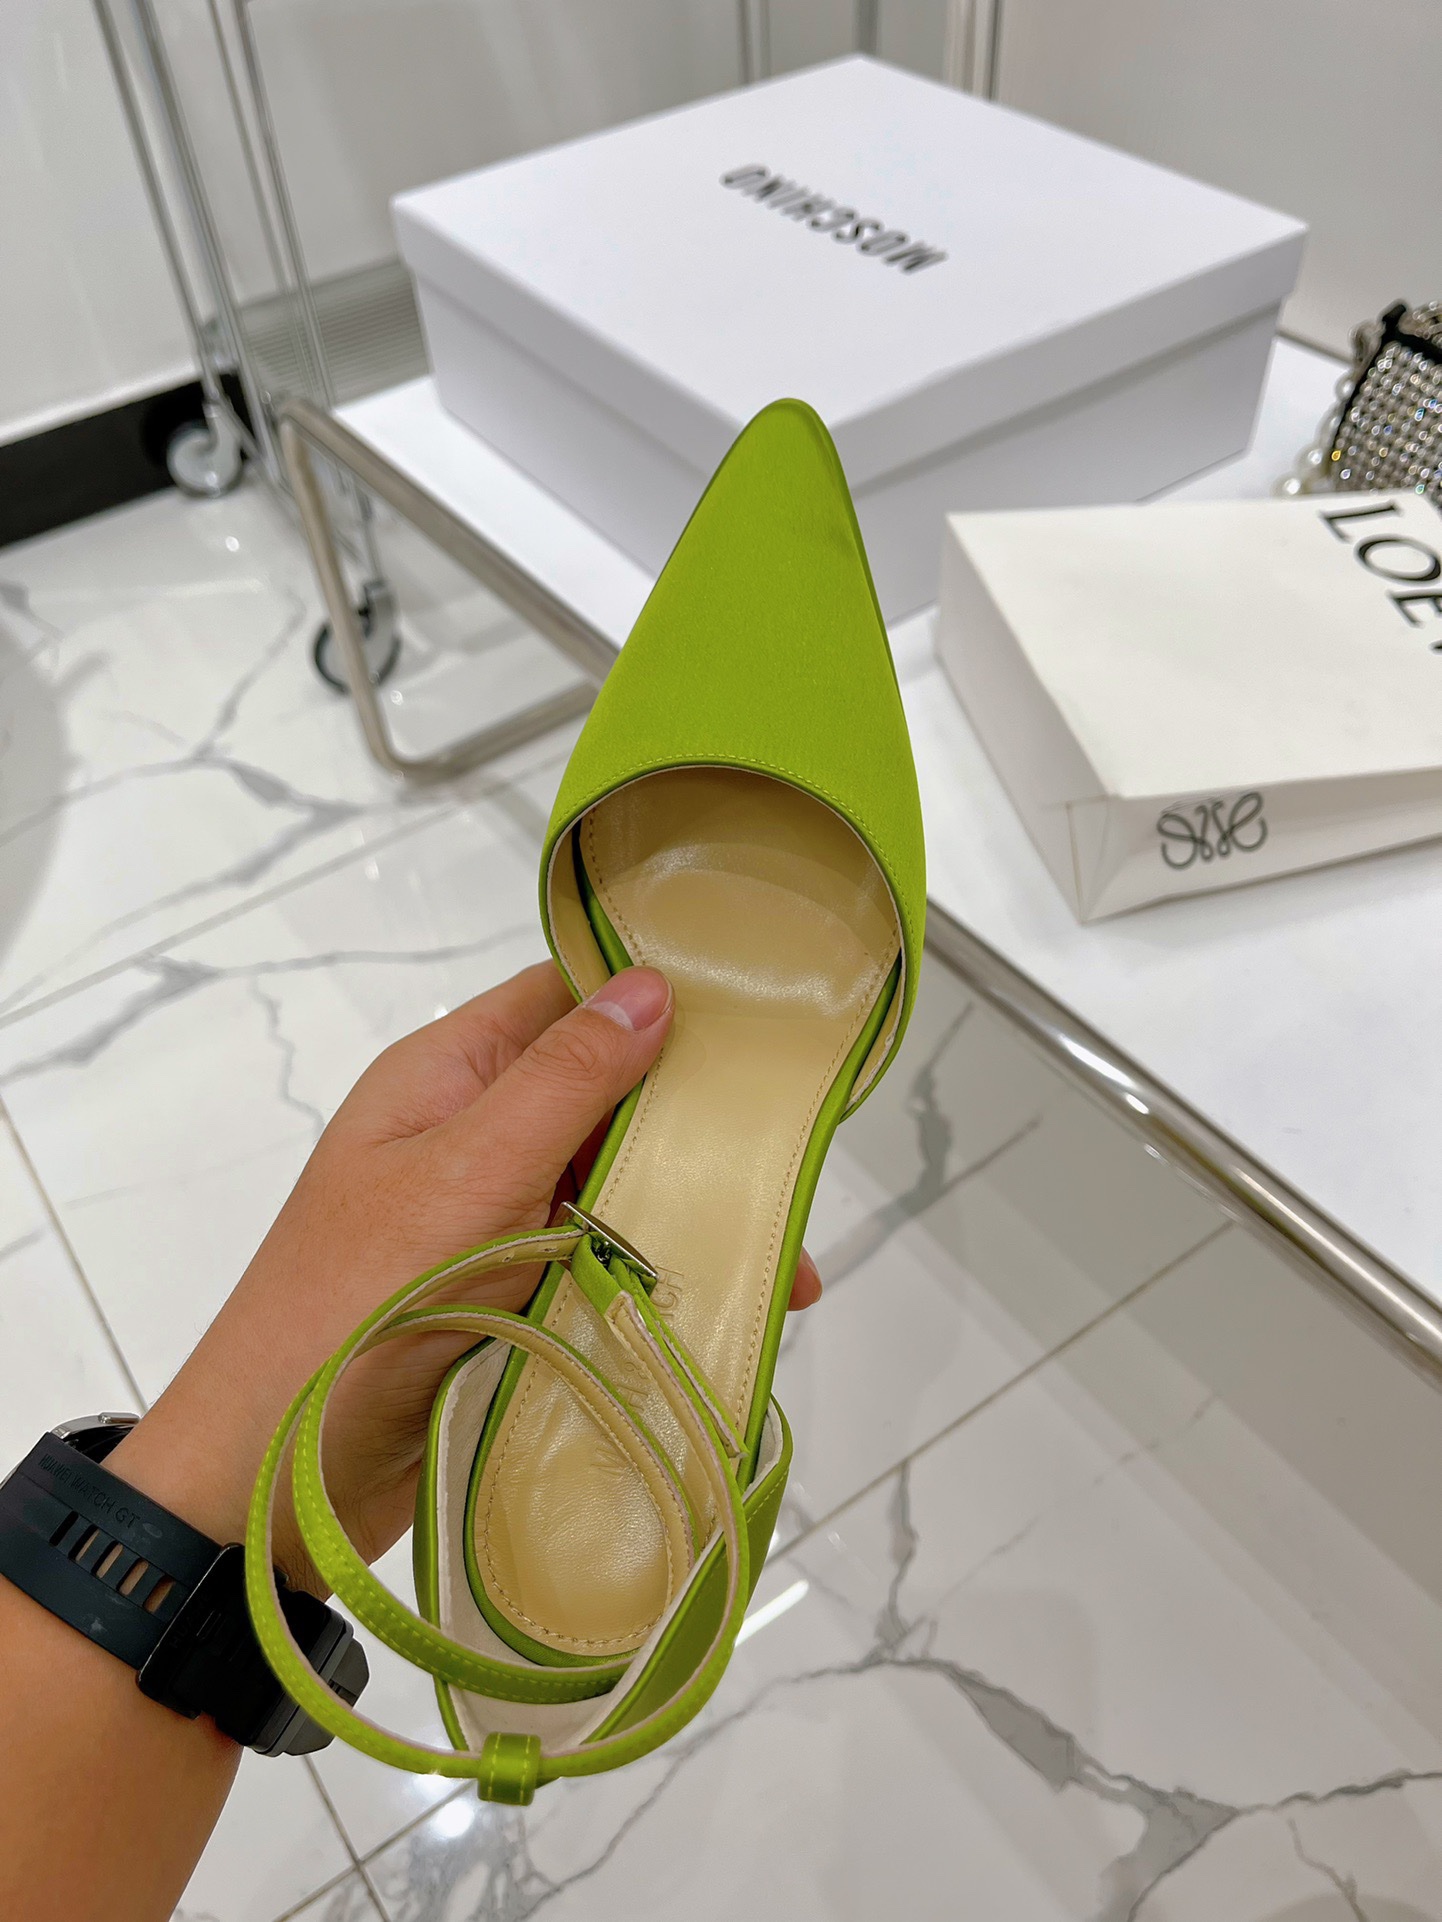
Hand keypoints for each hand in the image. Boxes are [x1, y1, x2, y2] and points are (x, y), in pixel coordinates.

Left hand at [110, 961, 820, 1587]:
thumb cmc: (359, 1303)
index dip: (648, 996)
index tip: (754, 1014)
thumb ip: (565, 1079)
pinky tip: (736, 1308)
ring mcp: (497, 1222)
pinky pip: (607, 1269)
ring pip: (618, 1190)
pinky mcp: (518, 1301)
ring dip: (693, 1217)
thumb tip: (652, 986)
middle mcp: (474, 1135)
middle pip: (606, 1098)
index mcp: (448, 1077)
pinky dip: (667, 1283)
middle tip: (793, 1153)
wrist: (277, 1480)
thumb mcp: (470, 1172)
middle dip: (694, 1126)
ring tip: (785, 1264)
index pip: (561, 997)